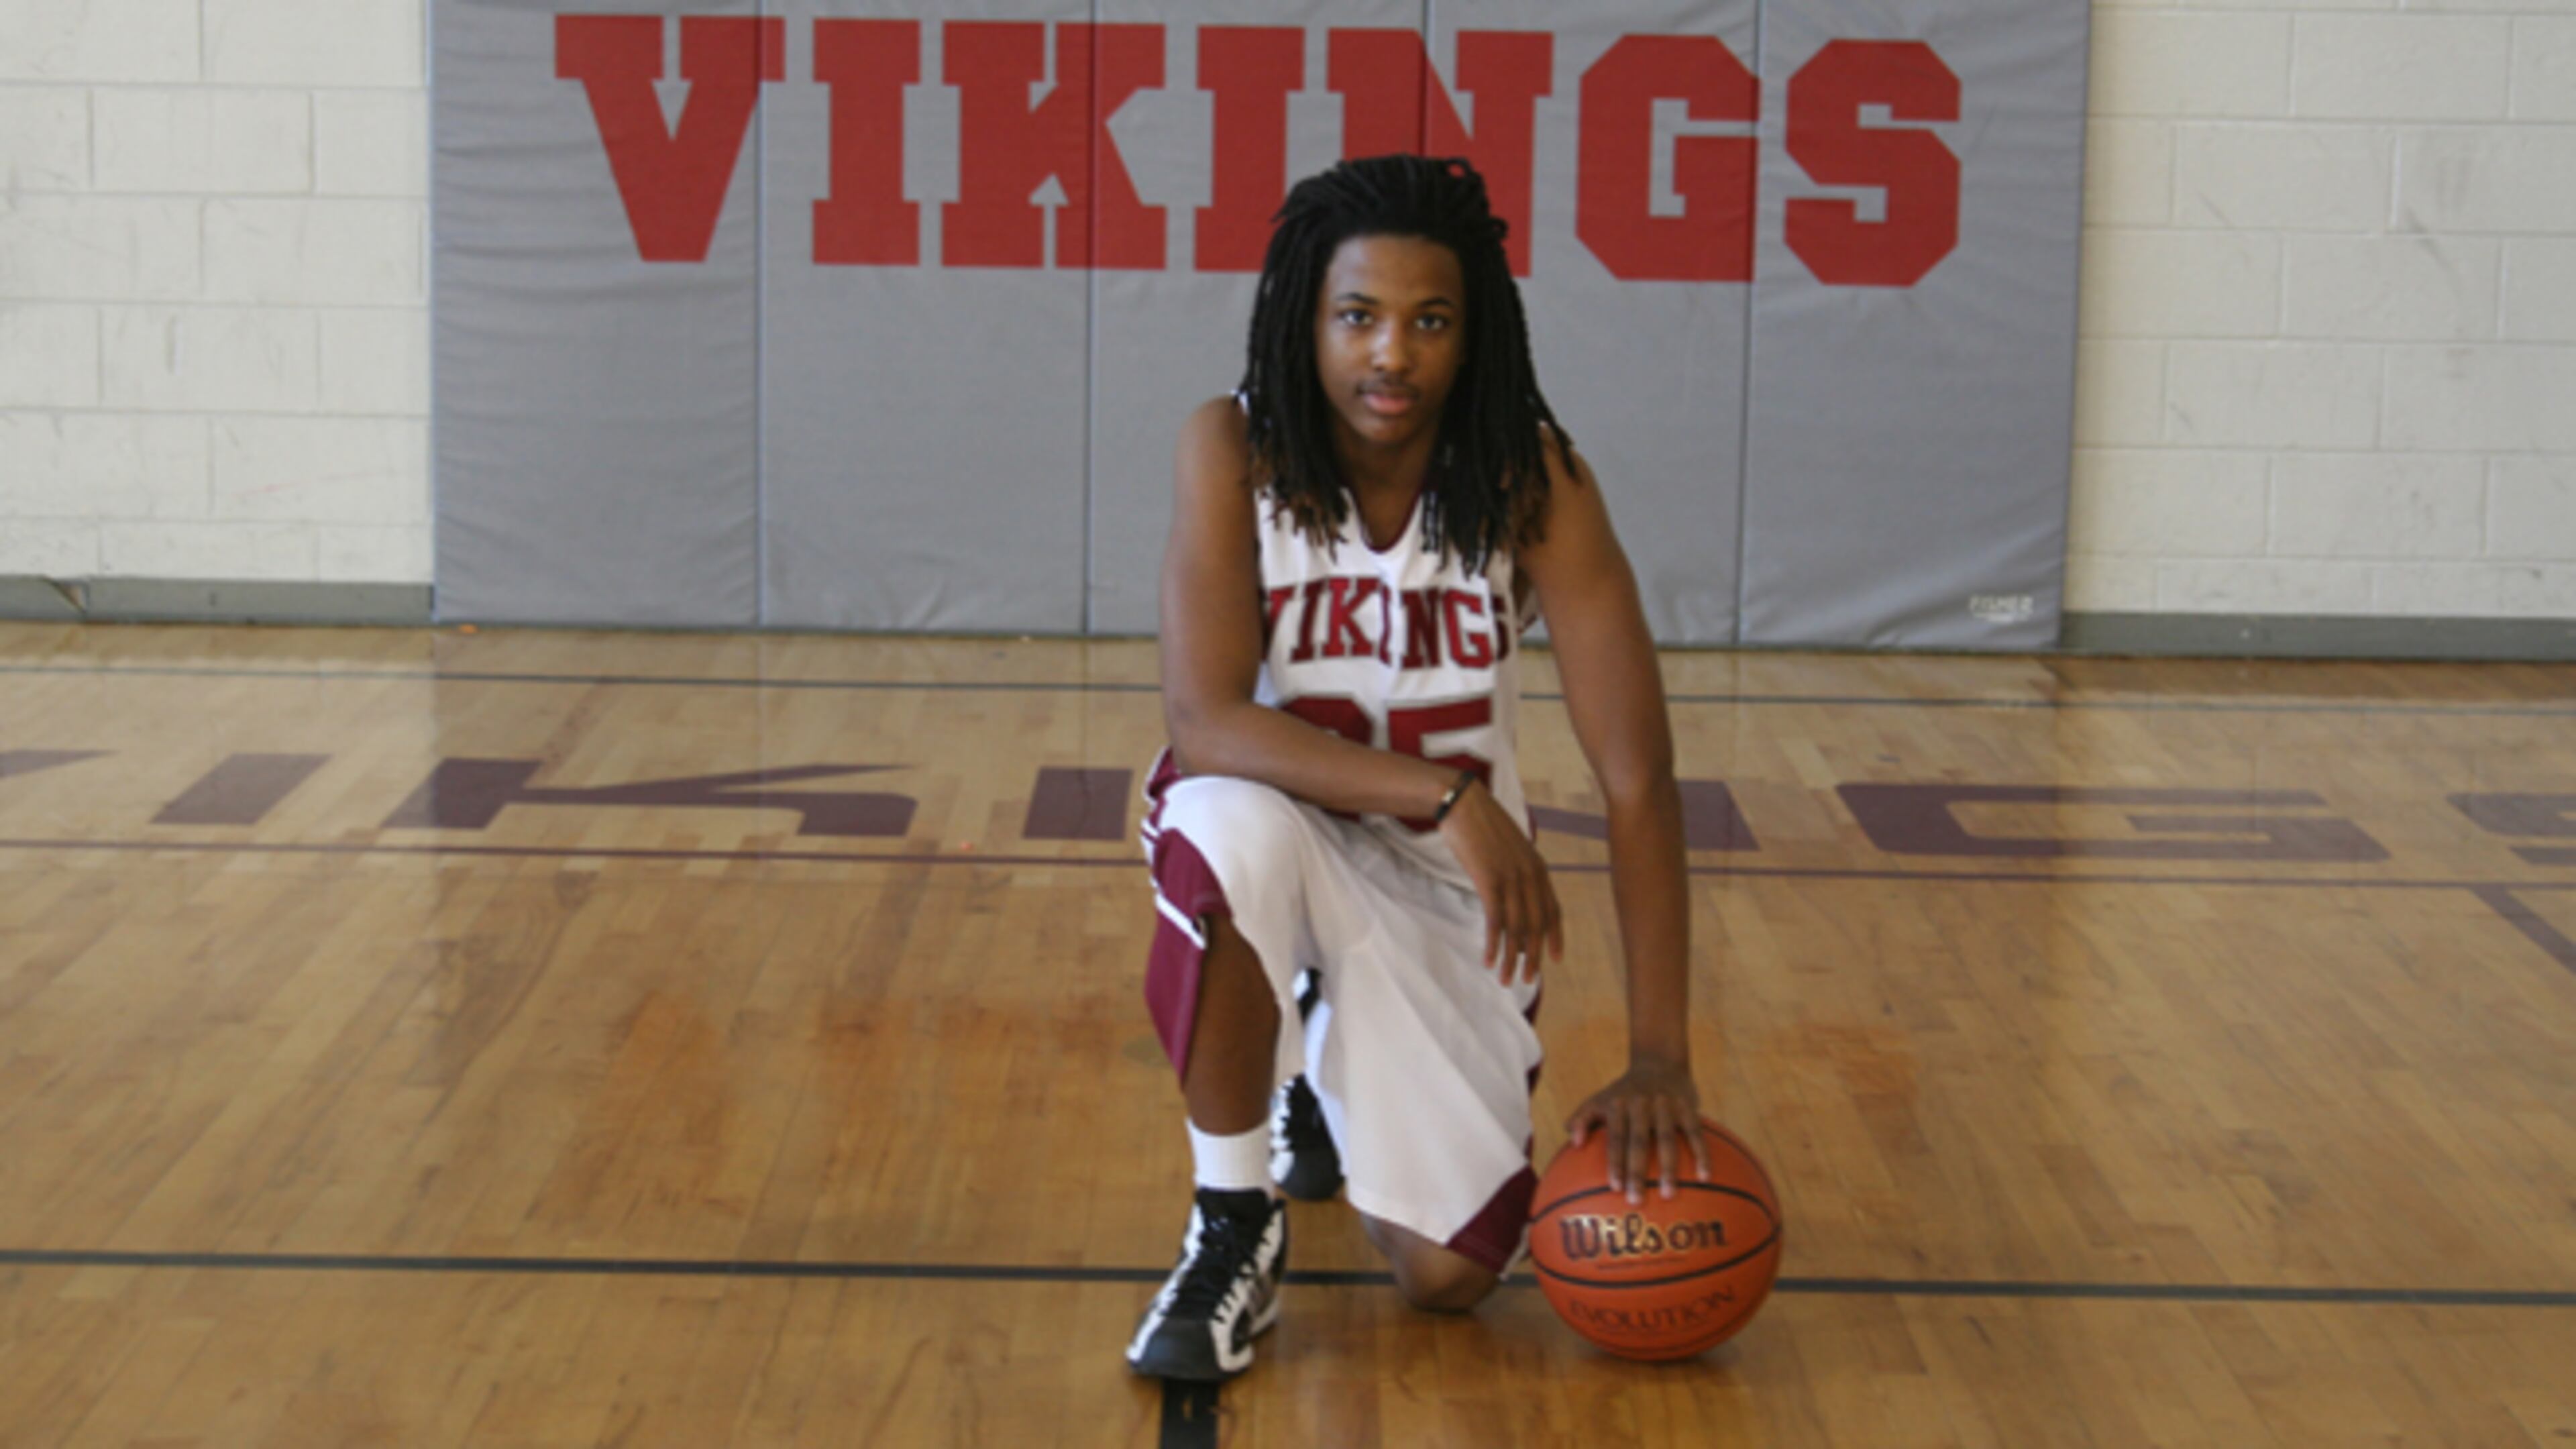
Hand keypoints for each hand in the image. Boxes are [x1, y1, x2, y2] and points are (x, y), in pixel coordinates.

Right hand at [1435, 777, 1560, 983]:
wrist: (1464, 804)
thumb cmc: (1483, 825)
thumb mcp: (1510, 848)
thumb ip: (1518, 870)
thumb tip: (1516, 895)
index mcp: (1538, 868)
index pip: (1553, 910)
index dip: (1555, 937)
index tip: (1554, 960)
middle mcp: (1530, 876)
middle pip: (1537, 926)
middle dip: (1534, 957)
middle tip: (1529, 981)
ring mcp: (1511, 879)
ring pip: (1517, 929)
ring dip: (1512, 959)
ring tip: (1506, 980)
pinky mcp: (1489, 881)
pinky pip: (1495, 920)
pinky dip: (1493, 944)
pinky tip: (1489, 960)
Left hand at [1565, 1056, 1707, 1204]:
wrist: (1658, 1061)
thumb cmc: (1623, 1091)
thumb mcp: (1599, 1098)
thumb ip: (1582, 1118)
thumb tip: (1574, 1142)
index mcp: (1618, 1105)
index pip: (1615, 1137)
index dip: (1615, 1162)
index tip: (1614, 1188)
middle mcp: (1640, 1104)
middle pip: (1639, 1142)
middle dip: (1637, 1172)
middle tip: (1636, 1200)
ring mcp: (1665, 1104)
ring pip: (1668, 1139)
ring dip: (1669, 1168)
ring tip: (1669, 1195)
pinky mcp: (1687, 1105)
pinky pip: (1695, 1133)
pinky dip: (1701, 1154)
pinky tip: (1704, 1176)